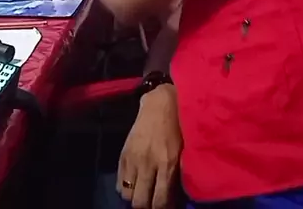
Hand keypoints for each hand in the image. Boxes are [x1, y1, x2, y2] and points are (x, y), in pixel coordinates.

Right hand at [117, 84, 181, 208]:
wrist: (160, 104)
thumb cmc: (177, 126)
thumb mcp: (184, 150)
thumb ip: (178, 173)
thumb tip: (174, 197)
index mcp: (168, 163)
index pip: (160, 200)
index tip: (166, 207)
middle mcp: (148, 164)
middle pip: (140, 202)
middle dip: (147, 207)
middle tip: (152, 202)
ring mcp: (133, 159)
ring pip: (127, 195)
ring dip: (135, 197)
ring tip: (143, 192)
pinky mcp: (123, 154)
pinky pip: (119, 183)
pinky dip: (125, 187)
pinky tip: (134, 183)